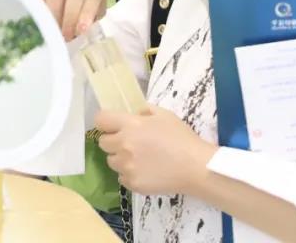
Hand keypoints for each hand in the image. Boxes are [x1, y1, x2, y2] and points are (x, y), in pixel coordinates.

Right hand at [32, 0, 107, 39]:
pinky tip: (44, 22)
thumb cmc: (85, 1)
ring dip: (55, 16)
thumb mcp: (94, 9)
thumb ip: (91, 18)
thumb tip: (80, 30)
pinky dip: (41, 11)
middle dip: (71, 17)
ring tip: (55, 32)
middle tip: (67, 35)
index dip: (88, 10)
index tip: (82, 29)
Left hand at [96, 106, 215, 195]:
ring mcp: (126, 166)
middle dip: (113, 141)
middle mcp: (124, 145)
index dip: (104, 121)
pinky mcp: (132, 183)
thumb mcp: (164, 115)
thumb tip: (133, 114)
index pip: (101, 120)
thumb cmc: (181, 138)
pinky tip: (146, 171)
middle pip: (103, 142)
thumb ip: (144, 111)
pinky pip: (121, 177)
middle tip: (129, 143)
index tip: (111, 125)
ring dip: (121, 159)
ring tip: (140, 159)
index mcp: (130, 125)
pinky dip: (130, 174)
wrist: (195, 167)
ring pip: (112, 161)